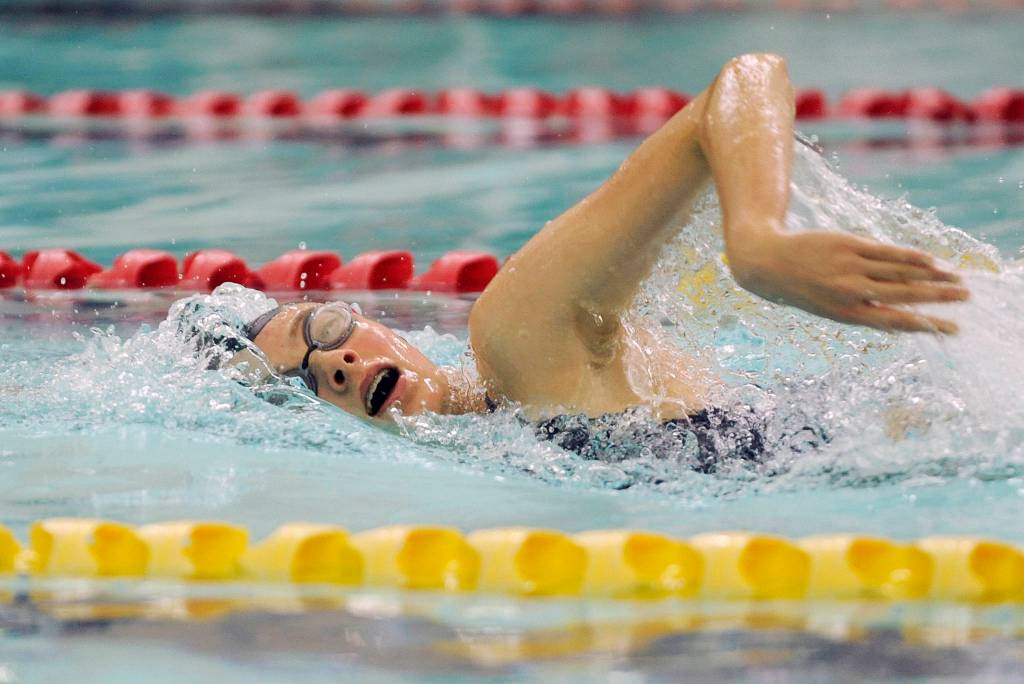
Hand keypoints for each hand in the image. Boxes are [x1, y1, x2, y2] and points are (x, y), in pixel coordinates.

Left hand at [726, 230, 968, 333]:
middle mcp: (850, 292)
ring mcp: (849, 267)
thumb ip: (863, 311)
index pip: (896, 322)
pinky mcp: (847, 245)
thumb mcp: (829, 309)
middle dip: (938, 298)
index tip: (953, 329)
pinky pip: (886, 252)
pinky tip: (931, 260)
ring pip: (899, 273)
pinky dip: (910, 257)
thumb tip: (900, 319)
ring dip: (932, 276)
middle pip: (904, 296)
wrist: (766, 263)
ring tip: (956, 278)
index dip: (927, 325)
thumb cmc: (802, 289)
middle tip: (967, 297)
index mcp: (846, 314)